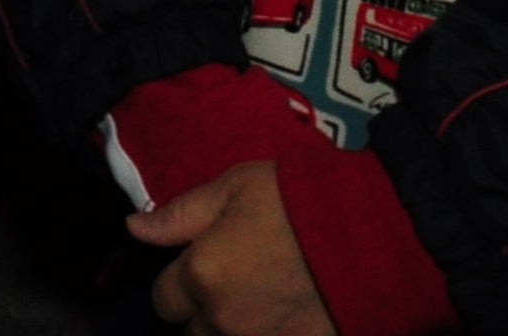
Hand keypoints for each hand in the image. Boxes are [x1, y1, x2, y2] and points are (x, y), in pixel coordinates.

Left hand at [133, 161, 331, 335]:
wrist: (375, 232)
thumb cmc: (300, 199)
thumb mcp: (234, 187)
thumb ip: (180, 215)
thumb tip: (133, 228)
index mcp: (202, 275)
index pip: (163, 300)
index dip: (179, 285)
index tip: (200, 270)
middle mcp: (224, 319)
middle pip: (193, 333)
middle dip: (205, 314)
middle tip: (235, 288)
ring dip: (233, 331)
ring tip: (261, 304)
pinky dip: (269, 335)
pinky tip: (285, 320)